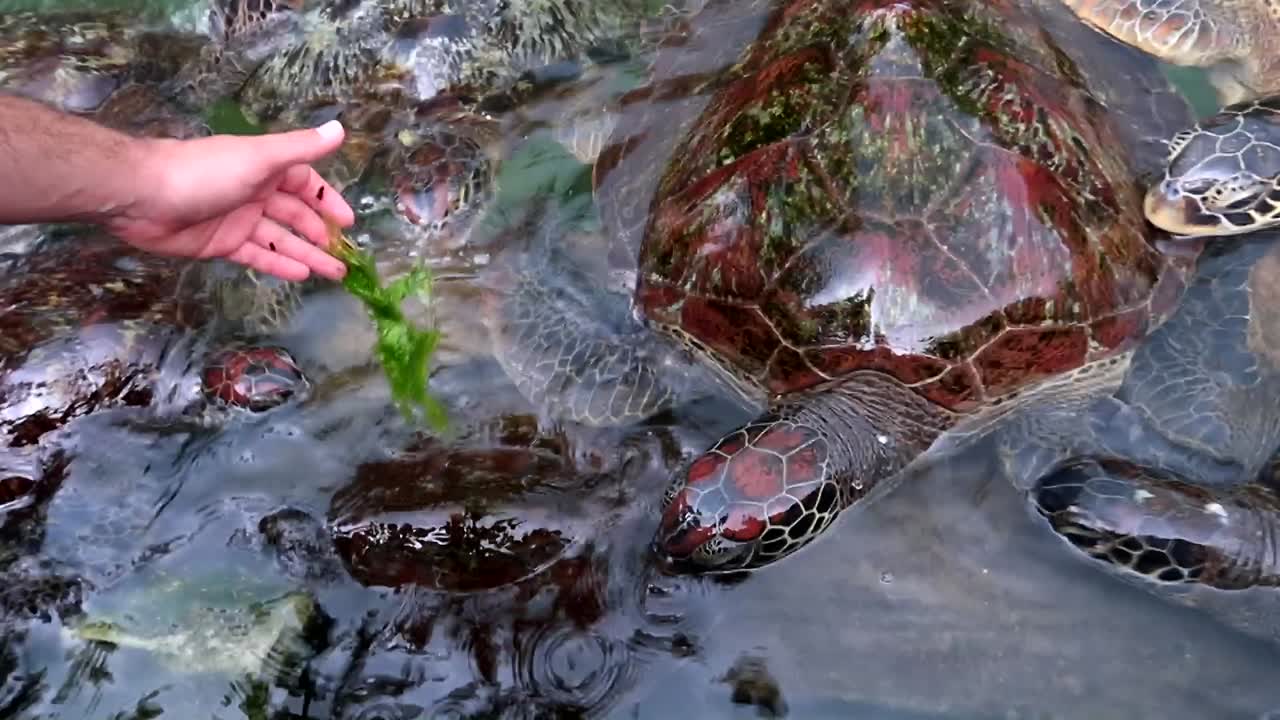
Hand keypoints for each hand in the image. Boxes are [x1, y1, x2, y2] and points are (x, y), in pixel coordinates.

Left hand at [109, 119, 354, 281]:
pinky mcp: (222, 244)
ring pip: (282, 240)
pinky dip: (279, 265)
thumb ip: (301, 148)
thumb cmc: (204, 172)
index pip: (306, 185)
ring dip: (308, 255)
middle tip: (345, 256)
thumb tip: (340, 129)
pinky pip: (258, 255)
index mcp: (266, 169)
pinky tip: (301, 276)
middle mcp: (256, 193)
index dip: (327, 201)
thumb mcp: (260, 157)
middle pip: (296, 216)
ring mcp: (239, 220)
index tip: (348, 222)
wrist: (143, 196)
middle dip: (321, 235)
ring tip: (334, 273)